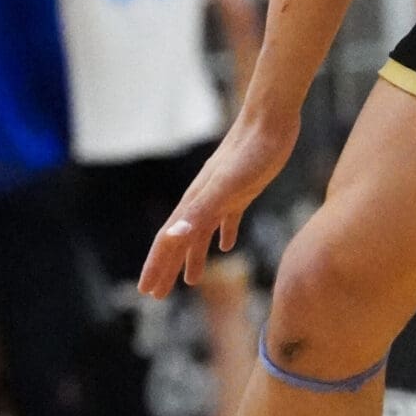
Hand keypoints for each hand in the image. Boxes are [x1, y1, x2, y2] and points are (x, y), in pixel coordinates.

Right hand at [139, 106, 298, 295]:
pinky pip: (227, 218)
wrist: (270, 119)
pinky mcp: (243, 190)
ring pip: (201, 232)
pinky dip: (224, 234)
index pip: (169, 240)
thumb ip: (200, 211)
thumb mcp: (226, 186)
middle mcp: (203, 199)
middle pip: (180, 239)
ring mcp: (222, 194)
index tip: (145, 291)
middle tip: (158, 295)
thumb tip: (172, 236)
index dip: (156, 266)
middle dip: (168, 268)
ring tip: (192, 281)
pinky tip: (227, 245)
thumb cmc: (250, 152)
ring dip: (193, 256)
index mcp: (195, 201)